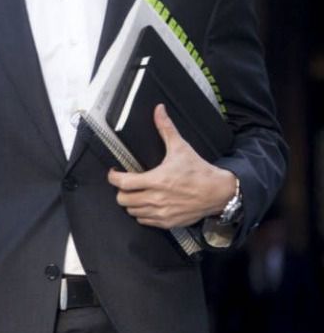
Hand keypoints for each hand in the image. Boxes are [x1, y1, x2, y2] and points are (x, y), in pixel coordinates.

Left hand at [107, 104, 237, 229]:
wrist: (219, 192)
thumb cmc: (199, 171)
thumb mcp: (180, 147)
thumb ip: (166, 128)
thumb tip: (158, 111)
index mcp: (156, 180)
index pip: (122, 182)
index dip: (113, 177)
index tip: (114, 172)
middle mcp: (156, 198)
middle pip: (122, 199)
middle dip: (121, 190)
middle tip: (126, 183)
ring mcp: (161, 212)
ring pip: (131, 211)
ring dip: (131, 202)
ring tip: (136, 193)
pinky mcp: (167, 222)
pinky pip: (143, 220)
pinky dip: (141, 213)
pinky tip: (146, 204)